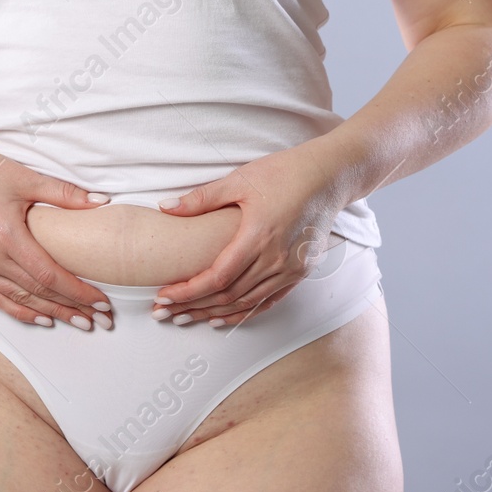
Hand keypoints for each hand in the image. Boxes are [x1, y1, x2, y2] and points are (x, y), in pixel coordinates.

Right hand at [0, 137, 113, 330]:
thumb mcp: (27, 177)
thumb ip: (66, 194)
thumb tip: (102, 202)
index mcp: (5, 233)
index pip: (49, 274)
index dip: (77, 292)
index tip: (100, 301)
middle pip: (37, 292)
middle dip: (70, 307)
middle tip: (98, 319)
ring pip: (18, 299)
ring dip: (50, 313)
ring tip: (77, 321)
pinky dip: (20, 311)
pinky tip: (42, 317)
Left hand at [152, 142, 346, 326]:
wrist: (327, 176)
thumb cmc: (283, 173)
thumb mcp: (239, 180)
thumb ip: (201, 199)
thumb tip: (165, 207)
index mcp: (258, 236)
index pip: (217, 277)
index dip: (188, 291)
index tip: (164, 295)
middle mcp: (276, 258)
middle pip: (228, 295)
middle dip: (193, 306)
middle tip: (166, 312)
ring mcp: (291, 269)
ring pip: (247, 303)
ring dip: (215, 313)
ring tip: (187, 317)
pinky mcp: (300, 272)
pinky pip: (268, 301)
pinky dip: (244, 313)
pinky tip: (223, 317)